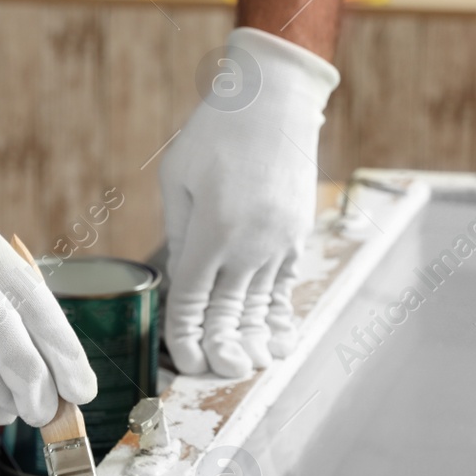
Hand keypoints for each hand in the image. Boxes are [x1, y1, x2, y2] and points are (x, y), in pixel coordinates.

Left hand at [158, 27, 339, 376]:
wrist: (275, 100)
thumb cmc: (215, 133)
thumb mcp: (178, 178)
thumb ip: (178, 231)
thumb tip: (179, 278)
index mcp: (212, 230)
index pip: (193, 300)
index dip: (185, 336)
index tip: (182, 358)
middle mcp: (250, 244)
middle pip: (229, 313)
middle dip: (218, 350)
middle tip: (212, 375)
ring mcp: (280, 242)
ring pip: (260, 305)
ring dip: (250, 341)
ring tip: (244, 369)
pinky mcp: (297, 235)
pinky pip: (285, 286)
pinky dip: (278, 315)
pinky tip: (274, 338)